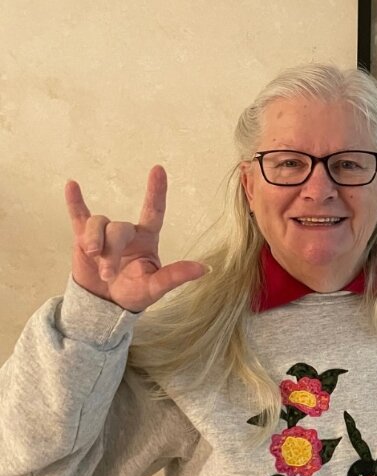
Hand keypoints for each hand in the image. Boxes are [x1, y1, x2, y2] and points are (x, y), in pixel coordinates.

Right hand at [65, 165, 206, 311]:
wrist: (104, 305)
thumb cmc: (134, 292)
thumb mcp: (155, 287)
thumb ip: (176, 276)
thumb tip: (205, 269)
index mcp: (147, 238)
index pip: (154, 210)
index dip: (156, 191)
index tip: (158, 169)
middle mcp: (127, 232)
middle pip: (118, 228)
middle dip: (111, 251)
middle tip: (108, 275)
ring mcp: (104, 233)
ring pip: (98, 224)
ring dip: (95, 242)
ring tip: (94, 259)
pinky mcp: (83, 238)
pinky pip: (79, 216)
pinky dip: (75, 202)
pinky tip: (72, 185)